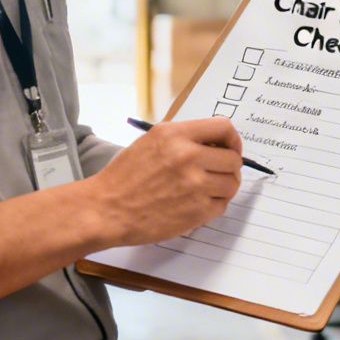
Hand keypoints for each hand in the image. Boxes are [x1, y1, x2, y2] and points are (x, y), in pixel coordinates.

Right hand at [86, 118, 242, 247]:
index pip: (224, 127)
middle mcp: (188, 156)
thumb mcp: (150, 141)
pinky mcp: (196, 211)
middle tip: (217, 172)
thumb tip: (214, 143)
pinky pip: (222, 205)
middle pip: (233, 158)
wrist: (106, 210)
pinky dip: (215, 204)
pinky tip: (198, 202)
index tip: (229, 147)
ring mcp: (194, 185)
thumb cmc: (124, 176)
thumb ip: (183, 138)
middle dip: (229, 166)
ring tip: (208, 189)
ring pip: (232, 183)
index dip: (232, 139)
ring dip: (224, 187)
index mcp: (175, 135)